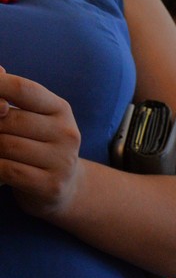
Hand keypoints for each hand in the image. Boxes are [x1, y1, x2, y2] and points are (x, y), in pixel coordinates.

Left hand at [0, 67, 82, 219]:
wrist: (63, 187)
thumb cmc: (36, 145)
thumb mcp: (29, 116)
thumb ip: (10, 95)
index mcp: (61, 110)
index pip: (22, 89)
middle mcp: (67, 134)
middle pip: (8, 120)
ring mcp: (62, 161)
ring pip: (5, 145)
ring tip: (0, 151)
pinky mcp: (51, 185)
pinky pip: (7, 170)